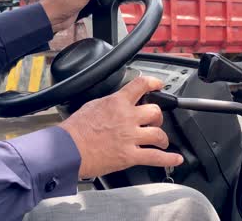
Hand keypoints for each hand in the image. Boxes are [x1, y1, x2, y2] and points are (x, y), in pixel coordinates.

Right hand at [59, 76, 182, 178]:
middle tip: (155, 122)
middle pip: (155, 111)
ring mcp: (130, 137)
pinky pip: (155, 157)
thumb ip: (110, 104)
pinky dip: (168, 158)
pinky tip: (175, 158)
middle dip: (158, 117)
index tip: (159, 84)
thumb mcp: (92, 106)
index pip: (141, 85)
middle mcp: (127, 118)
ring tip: (162, 141)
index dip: (153, 83)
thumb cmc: (74, 130)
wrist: (66, 150)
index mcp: (117, 103)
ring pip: (158, 134)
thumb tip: (117, 103)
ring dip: (163, 139)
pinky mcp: (130, 156)